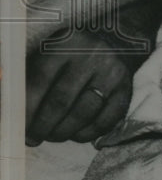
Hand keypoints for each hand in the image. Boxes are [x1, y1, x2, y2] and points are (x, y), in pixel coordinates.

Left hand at [26, 30, 133, 144]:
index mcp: (65, 45)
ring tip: (54, 135)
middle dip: (43, 126)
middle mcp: (91, 57)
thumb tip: (17, 112)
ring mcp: (111, 74)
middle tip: (34, 138)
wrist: (115, 41)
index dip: (28, 108)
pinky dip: (87, 134)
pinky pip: (105, 121)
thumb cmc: (72, 53)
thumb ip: (32, 78)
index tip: (20, 127)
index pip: (41, 80)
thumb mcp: (51, 53)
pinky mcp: (125, 90)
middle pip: (62, 100)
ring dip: (64, 132)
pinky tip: (76, 133)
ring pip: (84, 113)